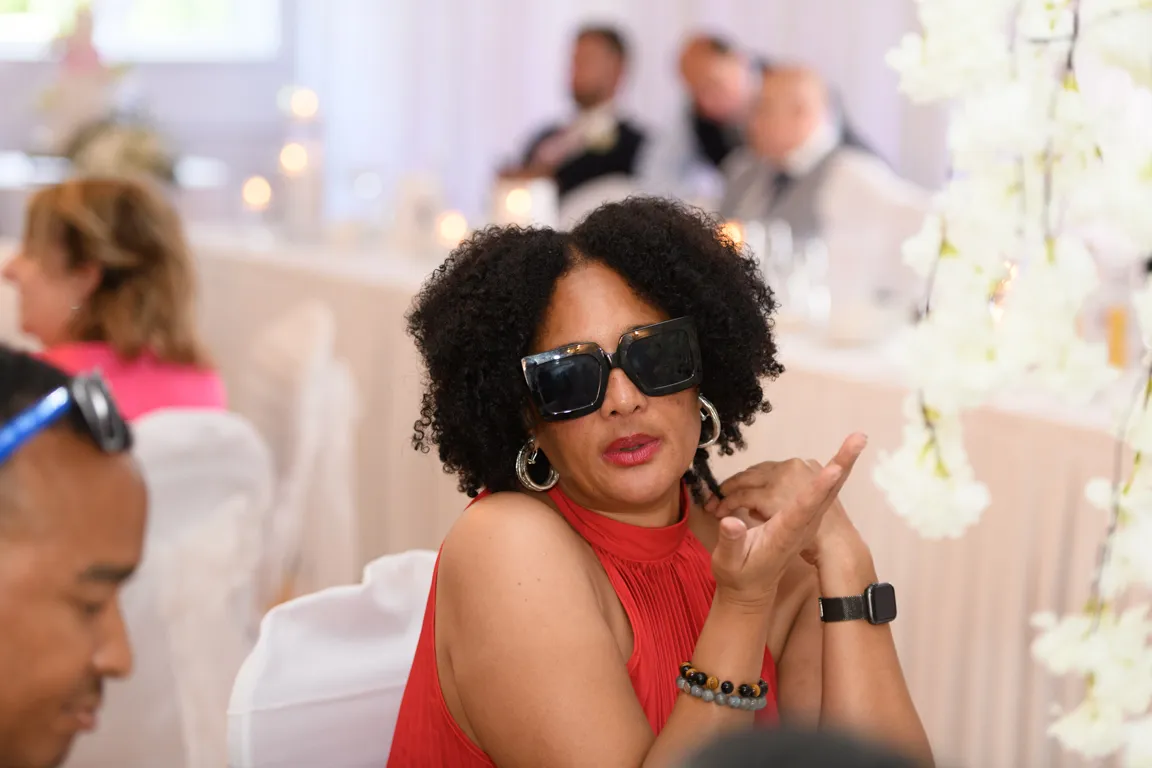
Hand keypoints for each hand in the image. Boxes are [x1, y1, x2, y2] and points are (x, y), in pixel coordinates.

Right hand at [709, 434, 865, 608]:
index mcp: (784, 533)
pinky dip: (830, 469)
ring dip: (840, 461)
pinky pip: (821, 487)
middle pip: (826, 491)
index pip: (802, 508)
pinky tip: (834, 458)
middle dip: (843, 464)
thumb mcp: (729, 562)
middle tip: (862, 438)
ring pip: (826, 486)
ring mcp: (806, 518)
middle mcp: (801, 523)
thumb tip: (729, 520)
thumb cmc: (740, 573)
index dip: (817, 488)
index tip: (836, 470)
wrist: (754, 586)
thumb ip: (730, 541)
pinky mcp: (805, 512)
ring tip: (857, 439)